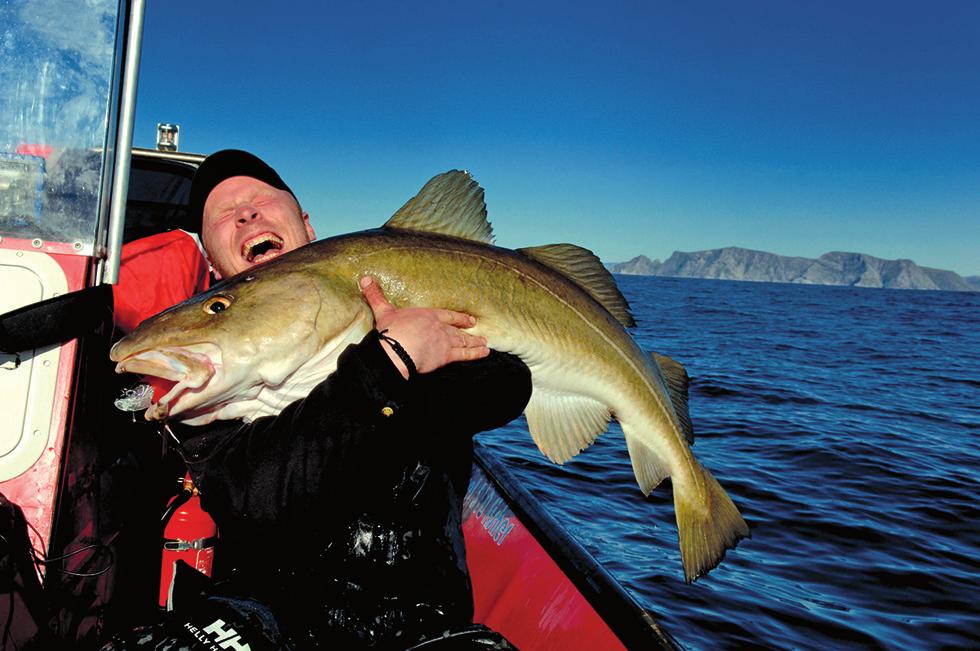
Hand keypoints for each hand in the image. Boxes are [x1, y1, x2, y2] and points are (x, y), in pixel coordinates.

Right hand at [360, 276, 488, 378]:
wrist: (396, 351)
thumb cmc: (391, 331)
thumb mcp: (383, 311)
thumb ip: (376, 295)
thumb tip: (365, 278)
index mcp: (427, 315)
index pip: (447, 315)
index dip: (459, 318)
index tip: (469, 320)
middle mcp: (439, 327)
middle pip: (457, 330)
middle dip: (468, 332)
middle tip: (480, 333)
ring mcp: (445, 341)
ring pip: (464, 342)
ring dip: (475, 343)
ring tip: (486, 344)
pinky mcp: (445, 356)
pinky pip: (464, 355)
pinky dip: (476, 354)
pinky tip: (485, 353)